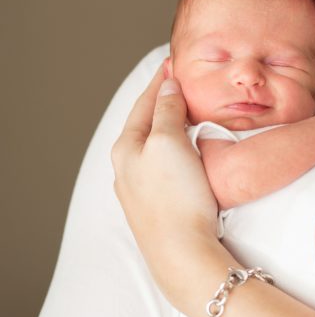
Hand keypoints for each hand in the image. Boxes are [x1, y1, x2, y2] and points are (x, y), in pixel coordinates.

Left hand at [111, 69, 220, 310]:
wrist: (182, 254)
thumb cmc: (175, 197)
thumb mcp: (168, 142)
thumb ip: (166, 110)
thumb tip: (167, 86)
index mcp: (126, 148)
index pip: (144, 103)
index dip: (161, 81)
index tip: (173, 62)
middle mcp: (127, 169)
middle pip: (146, 124)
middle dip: (162, 103)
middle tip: (180, 83)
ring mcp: (140, 190)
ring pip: (154, 147)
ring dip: (169, 127)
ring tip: (186, 113)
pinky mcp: (157, 207)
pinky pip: (164, 167)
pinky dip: (175, 150)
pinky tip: (186, 154)